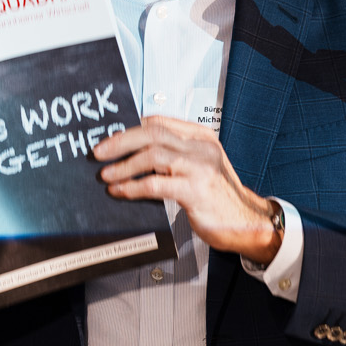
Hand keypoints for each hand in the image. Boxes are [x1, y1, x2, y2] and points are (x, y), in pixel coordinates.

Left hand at [93, 116, 279, 261]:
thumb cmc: (217, 197)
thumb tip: (131, 153)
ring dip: (124, 166)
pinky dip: (133, 187)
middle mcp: (201, 148)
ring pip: (153, 155)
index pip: (159, 122)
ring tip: (107, 175)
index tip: (109, 139)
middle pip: (153, 133)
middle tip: (98, 153)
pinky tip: (121, 191)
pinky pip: (156, 184)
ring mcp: (200, 168)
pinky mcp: (196, 191)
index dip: (130, 129)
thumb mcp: (198, 168)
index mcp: (201, 138)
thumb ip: (172, 156)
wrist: (246, 222)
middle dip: (120, 142)